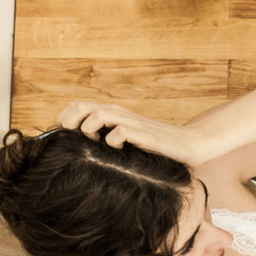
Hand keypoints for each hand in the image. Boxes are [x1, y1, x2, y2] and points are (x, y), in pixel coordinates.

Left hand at [56, 100, 203, 163]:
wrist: (190, 145)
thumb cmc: (156, 146)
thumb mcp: (126, 139)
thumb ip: (107, 137)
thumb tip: (77, 148)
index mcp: (113, 113)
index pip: (77, 105)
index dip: (65, 119)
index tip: (66, 137)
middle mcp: (120, 114)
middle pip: (82, 106)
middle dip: (71, 123)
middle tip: (75, 140)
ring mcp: (133, 123)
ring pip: (98, 115)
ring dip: (89, 130)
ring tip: (95, 142)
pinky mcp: (146, 135)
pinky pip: (120, 132)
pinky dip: (112, 141)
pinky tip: (117, 150)